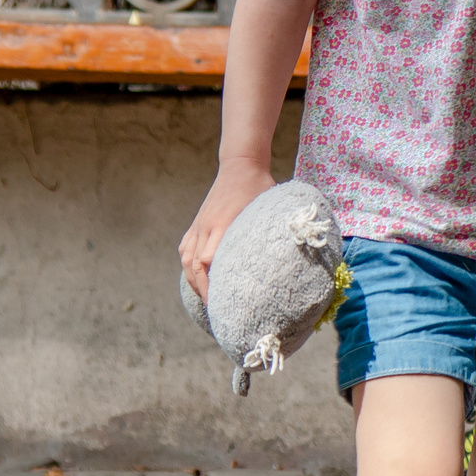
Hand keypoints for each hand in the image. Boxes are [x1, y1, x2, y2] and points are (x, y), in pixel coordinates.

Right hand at [180, 159, 275, 301]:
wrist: (240, 165)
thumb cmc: (260, 187)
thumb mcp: (269, 208)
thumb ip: (274, 231)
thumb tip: (290, 258)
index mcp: (223, 224)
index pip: (207, 261)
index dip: (211, 285)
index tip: (221, 303)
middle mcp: (207, 227)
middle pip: (194, 266)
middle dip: (201, 291)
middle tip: (214, 311)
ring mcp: (199, 225)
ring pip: (186, 260)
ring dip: (193, 282)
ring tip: (204, 300)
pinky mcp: (197, 223)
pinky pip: (185, 249)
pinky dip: (187, 266)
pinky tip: (194, 279)